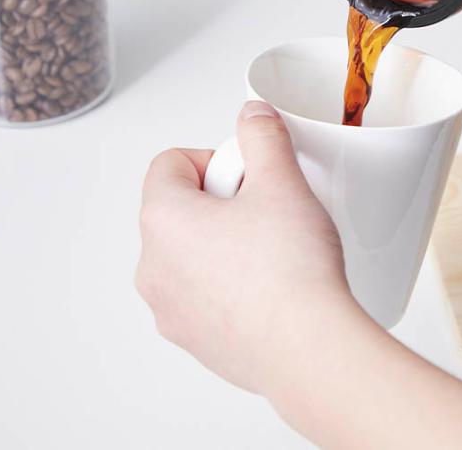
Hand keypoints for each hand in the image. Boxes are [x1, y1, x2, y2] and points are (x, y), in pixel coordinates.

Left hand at [136, 102, 461, 448]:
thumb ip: (262, 134)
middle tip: (269, 207)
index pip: (170, 162)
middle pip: (180, 206)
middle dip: (223, 198)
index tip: (251, 173)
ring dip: (225, 239)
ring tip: (274, 247)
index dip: (216, 157)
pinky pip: (203, 292)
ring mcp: (169, 309)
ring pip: (191, 251)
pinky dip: (229, 280)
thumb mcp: (282, 179)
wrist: (308, 347)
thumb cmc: (290, 269)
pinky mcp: (193, 339)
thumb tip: (252, 114)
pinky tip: (272, 283)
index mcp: (163, 218)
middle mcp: (153, 266)